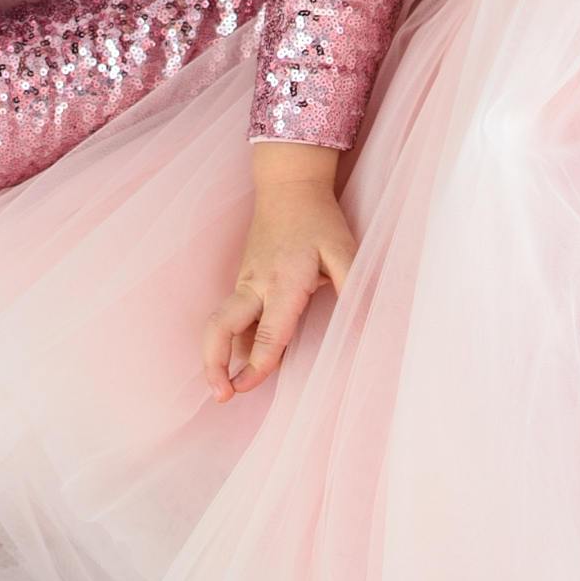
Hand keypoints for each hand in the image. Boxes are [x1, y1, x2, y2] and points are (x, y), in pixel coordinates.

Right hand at [203, 146, 355, 399]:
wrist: (288, 186)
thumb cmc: (319, 219)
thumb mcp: (343, 248)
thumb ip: (353, 283)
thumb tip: (365, 319)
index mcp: (284, 282)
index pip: (268, 332)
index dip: (258, 364)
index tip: (248, 387)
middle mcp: (257, 284)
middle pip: (222, 328)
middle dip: (215, 363)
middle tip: (221, 395)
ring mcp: (245, 281)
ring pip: (221, 323)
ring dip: (215, 356)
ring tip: (221, 387)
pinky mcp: (243, 279)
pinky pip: (231, 316)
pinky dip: (229, 340)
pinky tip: (235, 361)